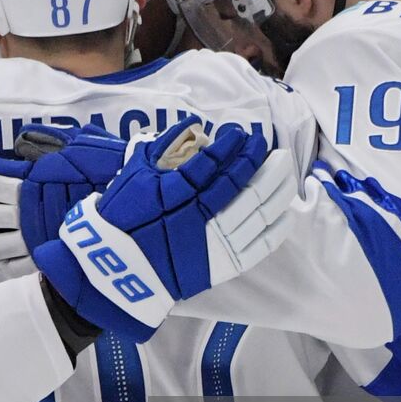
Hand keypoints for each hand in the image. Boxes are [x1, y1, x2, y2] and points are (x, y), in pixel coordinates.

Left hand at [0, 124, 126, 274]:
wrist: (128, 210)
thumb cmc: (102, 175)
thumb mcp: (75, 148)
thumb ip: (46, 143)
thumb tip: (22, 142)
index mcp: (29, 187)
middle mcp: (25, 215)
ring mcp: (31, 241)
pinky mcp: (41, 263)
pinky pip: (8, 269)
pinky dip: (0, 264)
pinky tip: (3, 257)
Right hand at [31, 117, 296, 341]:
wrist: (114, 273)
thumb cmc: (119, 221)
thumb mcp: (132, 177)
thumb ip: (158, 151)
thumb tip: (186, 128)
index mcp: (177, 190)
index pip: (214, 161)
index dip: (232, 145)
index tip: (241, 133)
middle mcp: (201, 214)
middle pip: (242, 183)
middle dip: (260, 161)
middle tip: (270, 147)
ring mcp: (215, 242)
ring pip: (257, 210)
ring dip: (275, 187)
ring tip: (285, 169)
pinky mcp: (222, 265)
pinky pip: (258, 245)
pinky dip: (275, 227)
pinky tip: (286, 211)